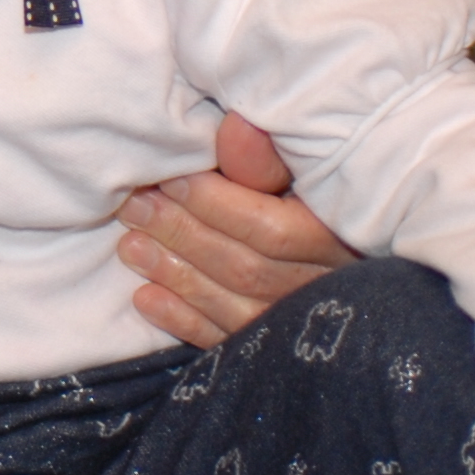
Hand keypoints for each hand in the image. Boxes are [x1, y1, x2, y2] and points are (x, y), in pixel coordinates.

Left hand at [113, 112, 355, 345]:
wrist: (343, 263)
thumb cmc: (308, 199)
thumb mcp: (301, 173)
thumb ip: (266, 158)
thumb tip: (234, 124)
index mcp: (335, 237)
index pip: (270, 230)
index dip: (216, 204)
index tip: (170, 178)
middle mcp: (322, 286)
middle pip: (246, 269)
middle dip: (184, 236)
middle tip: (136, 208)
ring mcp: (298, 324)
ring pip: (234, 305)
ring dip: (176, 275)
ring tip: (130, 247)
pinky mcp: (273, 350)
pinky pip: (226, 341)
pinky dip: (183, 320)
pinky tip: (145, 299)